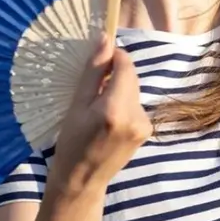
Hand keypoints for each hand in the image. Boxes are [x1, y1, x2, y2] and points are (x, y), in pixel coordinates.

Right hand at [47, 35, 150, 197]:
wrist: (82, 181)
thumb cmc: (71, 143)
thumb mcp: (76, 106)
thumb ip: (93, 73)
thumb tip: (106, 39)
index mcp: (115, 109)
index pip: (126, 67)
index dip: (116, 57)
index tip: (101, 58)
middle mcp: (136, 115)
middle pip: (132, 79)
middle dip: (115, 75)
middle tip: (93, 86)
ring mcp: (145, 124)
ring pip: (134, 92)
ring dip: (119, 90)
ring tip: (98, 109)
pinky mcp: (148, 130)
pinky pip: (136, 106)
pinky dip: (124, 105)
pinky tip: (109, 121)